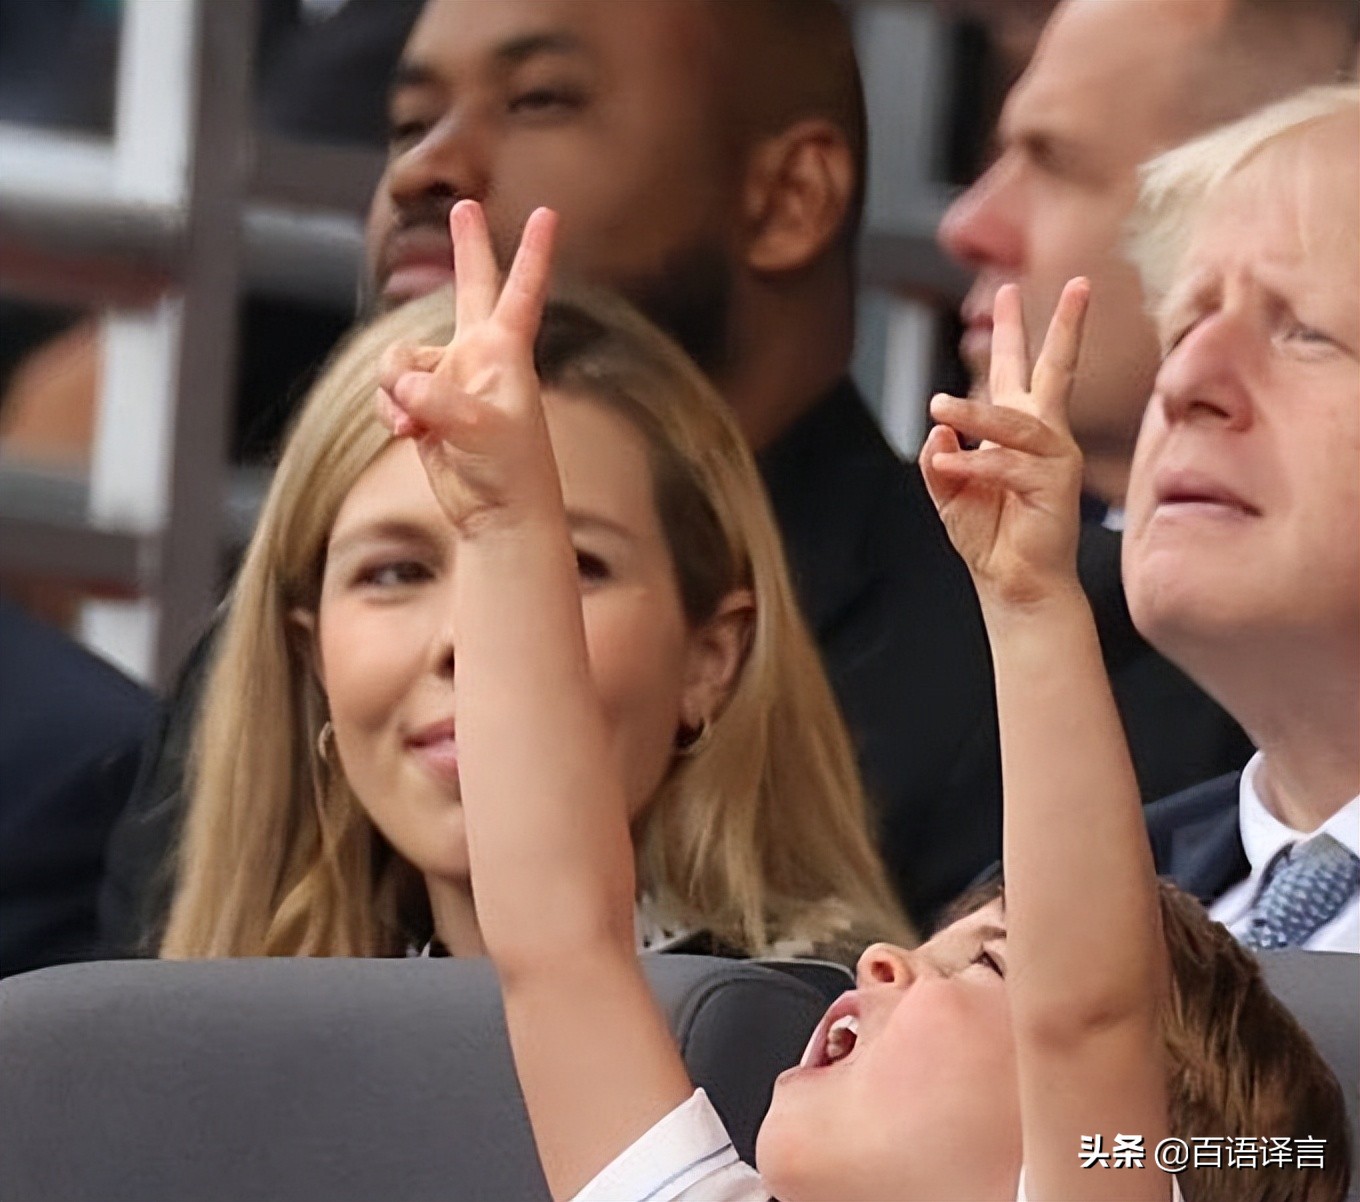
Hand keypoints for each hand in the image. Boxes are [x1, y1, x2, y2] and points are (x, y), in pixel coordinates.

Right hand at [375, 200, 560, 533]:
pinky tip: (405, 433)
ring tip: (412, 422)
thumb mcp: (477, 430)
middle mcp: (479, 358)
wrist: (498, 517)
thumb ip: (436, 398)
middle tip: (465, 206)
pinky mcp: (426, 407)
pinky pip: (390, 391)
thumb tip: (399, 383)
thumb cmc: (510, 472)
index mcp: (507, 354)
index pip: (522, 291)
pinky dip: (388, 409)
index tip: (550, 211)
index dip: (534, 251)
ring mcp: (451, 380)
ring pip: (401, 356)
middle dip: (467, 250)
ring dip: (395, 386)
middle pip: (469, 289)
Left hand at [921, 278, 1088, 607]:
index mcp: (1021, 430)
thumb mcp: (949, 491)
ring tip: (939, 403)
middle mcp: (1045, 436)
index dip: (1017, 330)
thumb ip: (941, 458)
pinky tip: (952, 467)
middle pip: (1054, 371)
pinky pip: (1006, 464)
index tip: (1011, 288)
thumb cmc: (989, 538)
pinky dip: (975, 465)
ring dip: (973, 412)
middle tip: (1069, 283)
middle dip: (1062, 326)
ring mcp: (1055, 457)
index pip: (1021, 372)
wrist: (1013, 585)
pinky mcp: (1055, 484)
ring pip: (1011, 420)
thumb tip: (940, 428)